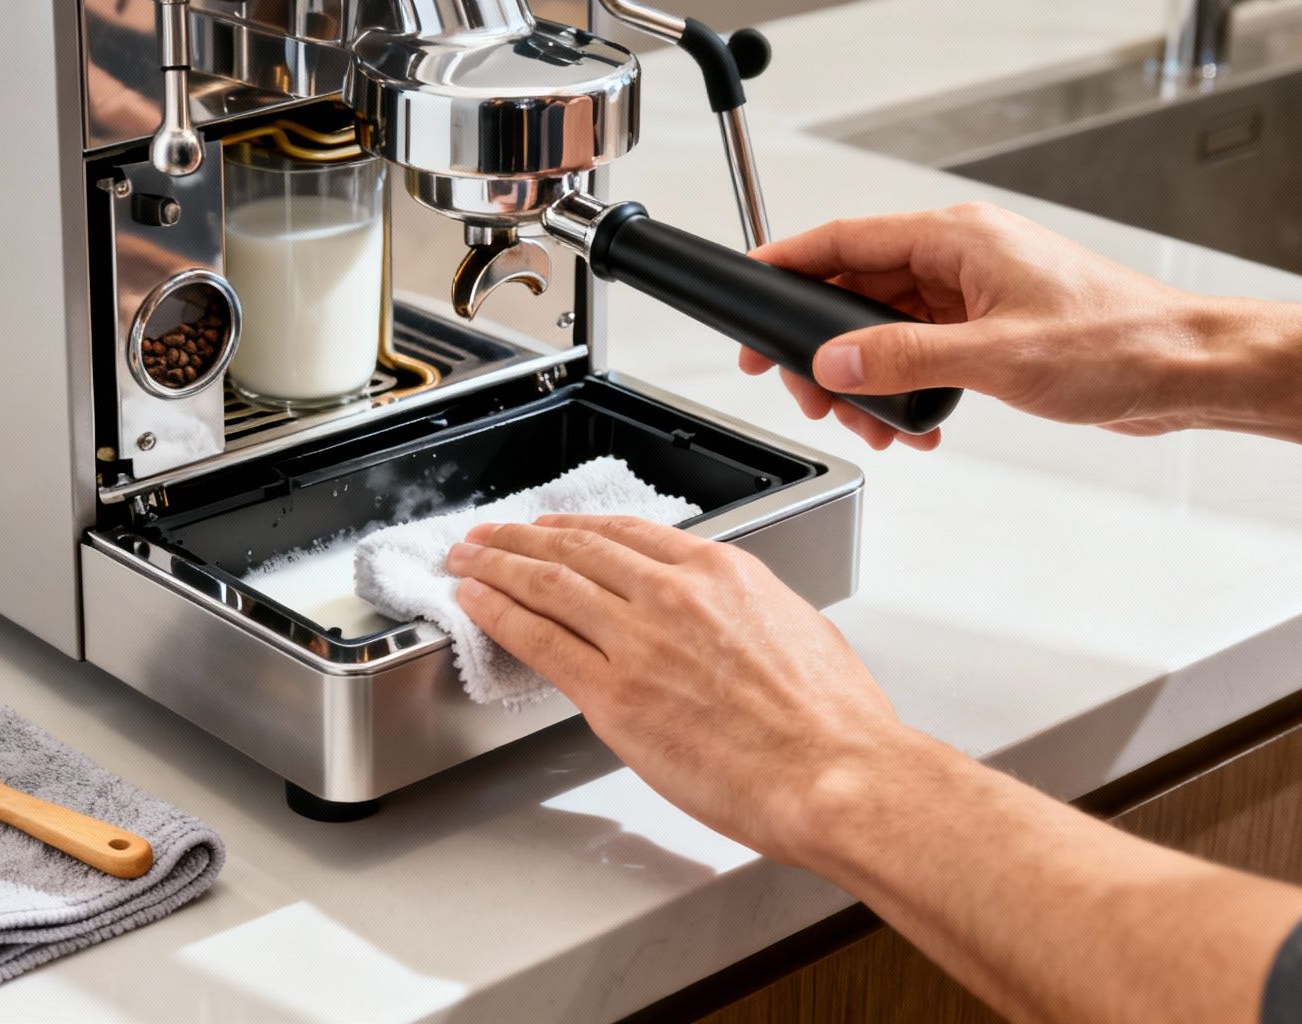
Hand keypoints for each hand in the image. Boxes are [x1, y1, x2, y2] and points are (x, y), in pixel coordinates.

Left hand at [443, 515, 908, 864]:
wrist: (834, 774)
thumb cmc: (832, 722)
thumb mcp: (798, 629)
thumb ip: (748, 613)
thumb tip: (731, 622)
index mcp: (721, 572)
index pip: (630, 533)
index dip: (579, 527)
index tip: (554, 527)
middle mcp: (673, 595)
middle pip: (577, 550)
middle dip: (523, 537)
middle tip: (489, 534)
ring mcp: (638, 642)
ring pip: (548, 584)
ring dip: (496, 566)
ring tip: (467, 559)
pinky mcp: (614, 695)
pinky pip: (539, 641)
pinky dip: (498, 615)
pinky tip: (475, 605)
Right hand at [742, 202, 1223, 449]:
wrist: (1188, 372)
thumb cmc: (1121, 344)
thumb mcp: (996, 356)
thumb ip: (904, 358)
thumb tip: (836, 359)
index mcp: (959, 240)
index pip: (846, 238)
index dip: (788, 262)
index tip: (748, 285)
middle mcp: (963, 259)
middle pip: (857, 288)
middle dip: (823, 344)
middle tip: (803, 389)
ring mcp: (977, 294)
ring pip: (886, 327)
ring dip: (868, 376)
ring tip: (866, 422)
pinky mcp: (993, 329)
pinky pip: (921, 352)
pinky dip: (906, 389)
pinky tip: (915, 427)